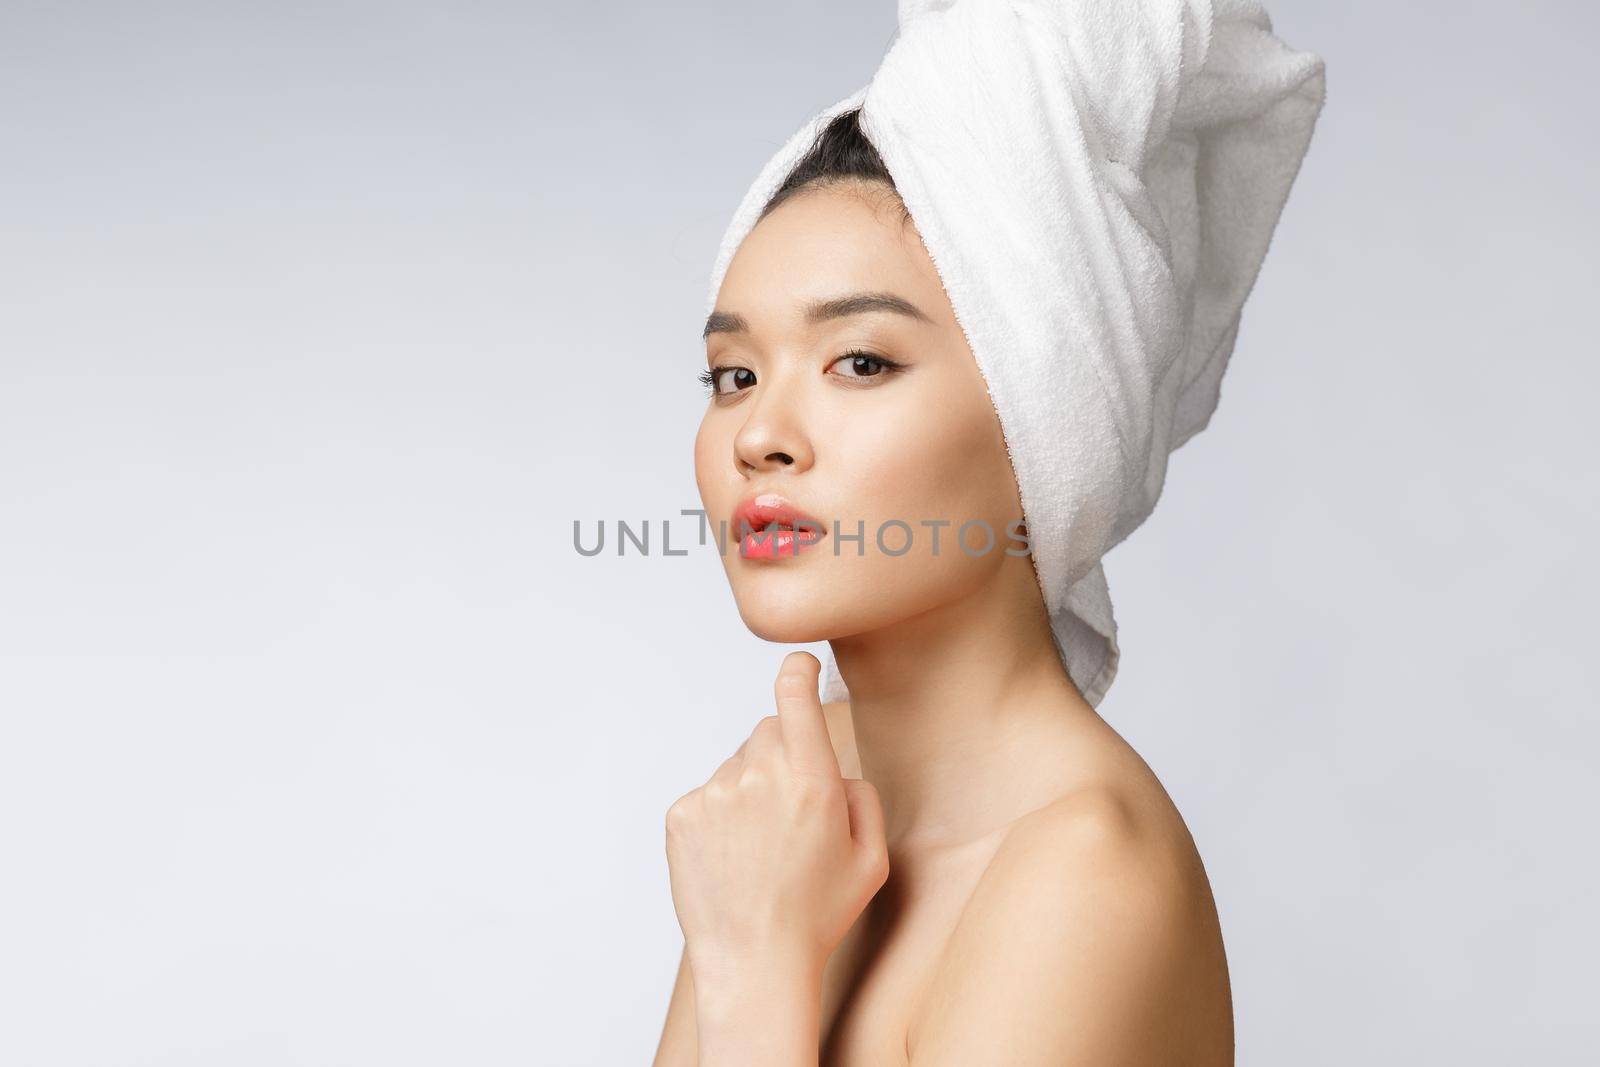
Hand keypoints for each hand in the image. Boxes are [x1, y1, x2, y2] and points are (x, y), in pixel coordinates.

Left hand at [664, 652, 889, 981]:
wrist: (755, 964)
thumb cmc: (818, 916)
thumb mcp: (871, 858)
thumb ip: (862, 796)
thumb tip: (833, 768)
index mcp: (812, 780)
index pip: (795, 694)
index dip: (798, 670)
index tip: (800, 663)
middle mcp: (760, 776)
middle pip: (768, 731)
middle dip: (784, 754)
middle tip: (793, 810)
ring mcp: (715, 794)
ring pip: (737, 765)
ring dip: (751, 789)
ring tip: (762, 849)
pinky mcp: (682, 815)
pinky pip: (708, 795)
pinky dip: (721, 816)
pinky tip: (734, 858)